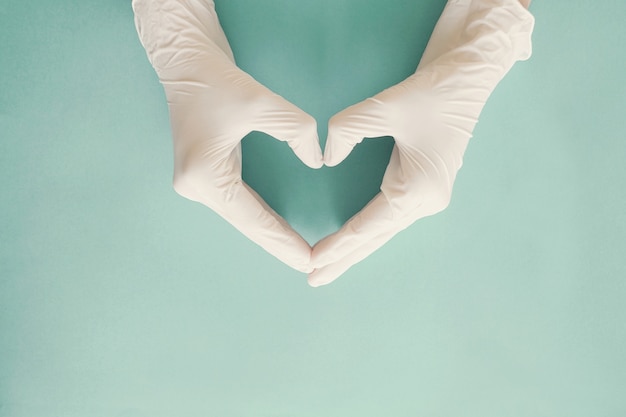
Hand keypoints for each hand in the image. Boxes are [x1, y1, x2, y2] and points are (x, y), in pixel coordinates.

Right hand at [132, 0, 322, 271]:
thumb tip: (316, 160)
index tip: (308, 261)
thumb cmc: (216, 79)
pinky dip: (260, 215)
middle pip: (246, 223)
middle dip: (279, 243)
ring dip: (270, 232)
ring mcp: (196, 183)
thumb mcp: (261, 102)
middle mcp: (195, 187)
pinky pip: (237, 202)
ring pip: (241, 216)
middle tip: (311, 264)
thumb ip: (295, 131)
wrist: (185, 61)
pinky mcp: (203, 173)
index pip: (253, 219)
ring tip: (300, 250)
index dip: (283, 241)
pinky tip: (279, 225)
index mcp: (204, 176)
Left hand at [309, 0, 534, 285]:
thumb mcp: (386, 106)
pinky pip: (389, 218)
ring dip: (355, 249)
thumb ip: (349, 129)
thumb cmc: (433, 92)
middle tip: (312, 280)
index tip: (312, 261)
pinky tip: (353, 243)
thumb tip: (327, 157)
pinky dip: (367, 232)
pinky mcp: (422, 188)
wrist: (467, 79)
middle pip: (375, 238)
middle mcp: (425, 202)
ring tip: (326, 268)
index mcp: (418, 190)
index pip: (368, 226)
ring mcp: (426, 197)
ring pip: (382, 231)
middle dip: (344, 259)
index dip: (338, 245)